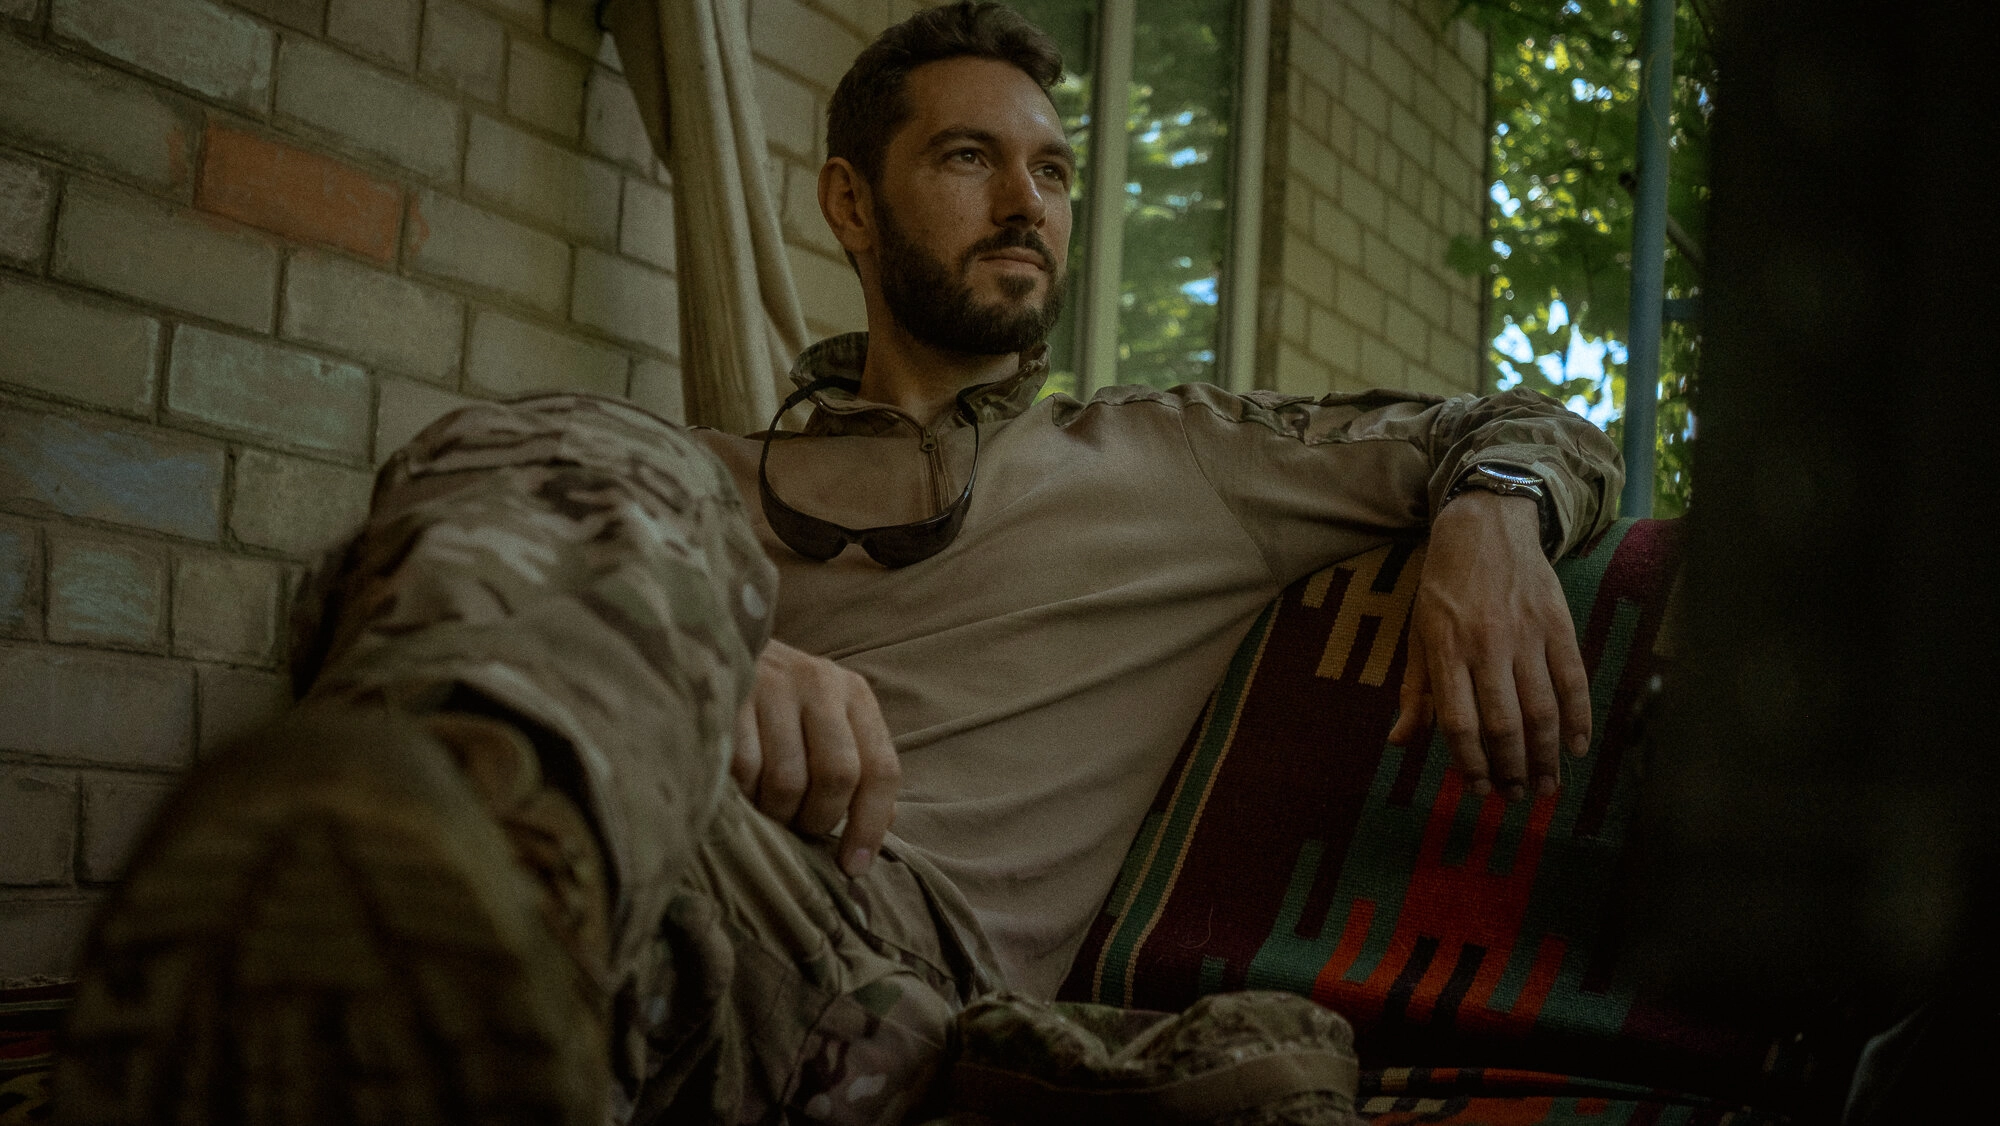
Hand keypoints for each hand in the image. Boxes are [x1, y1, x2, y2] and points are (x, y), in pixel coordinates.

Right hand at [732, 639, 898, 876]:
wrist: (712, 644)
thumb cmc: (778, 703)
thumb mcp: (827, 722)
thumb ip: (858, 768)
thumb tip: (879, 831)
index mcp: (854, 694)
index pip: (881, 768)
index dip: (870, 825)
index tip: (853, 867)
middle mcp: (820, 683)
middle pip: (838, 775)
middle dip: (818, 819)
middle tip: (799, 829)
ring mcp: (772, 685)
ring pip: (788, 780)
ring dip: (778, 813)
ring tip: (768, 810)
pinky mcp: (730, 696)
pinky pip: (744, 771)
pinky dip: (744, 796)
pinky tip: (740, 792)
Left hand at [1386, 491, 1590, 799]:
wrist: (1485, 526)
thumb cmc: (1444, 588)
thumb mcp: (1418, 634)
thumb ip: (1415, 691)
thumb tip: (1399, 742)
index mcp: (1446, 649)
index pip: (1459, 721)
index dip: (1469, 761)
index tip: (1477, 787)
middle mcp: (1487, 644)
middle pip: (1504, 723)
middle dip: (1511, 768)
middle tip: (1516, 795)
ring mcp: (1526, 634)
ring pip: (1542, 708)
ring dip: (1546, 755)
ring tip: (1547, 785)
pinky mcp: (1558, 623)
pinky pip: (1573, 679)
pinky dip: (1579, 717)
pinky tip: (1577, 747)